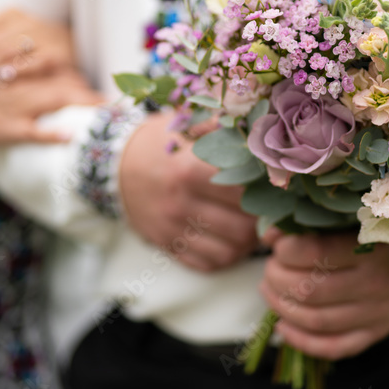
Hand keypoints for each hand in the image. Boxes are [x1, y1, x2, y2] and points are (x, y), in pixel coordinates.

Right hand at [0, 69, 103, 146]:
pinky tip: (71, 135)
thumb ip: (14, 69)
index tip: (113, 86)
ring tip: (111, 115)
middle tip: (124, 102)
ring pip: (54, 102)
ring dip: (83, 108)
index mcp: (17, 70)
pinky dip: (50, 133)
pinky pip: (30, 131)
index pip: (58, 69)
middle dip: (93, 94)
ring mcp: (11, 105)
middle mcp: (18, 83)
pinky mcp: (2, 128)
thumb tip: (41, 69)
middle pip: (64, 83)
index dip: (84, 78)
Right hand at [119, 113, 259, 272]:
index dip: (266, 191)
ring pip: (229, 251)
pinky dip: (226, 256)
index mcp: (188, 171)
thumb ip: (221, 125)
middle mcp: (180, 205)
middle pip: (242, 228)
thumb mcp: (185, 124)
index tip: (273, 186)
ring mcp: (172, 229)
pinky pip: (208, 264)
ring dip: (248, 242)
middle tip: (269, 210)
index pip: (245, 192)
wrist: (115, 166)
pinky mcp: (167, 245)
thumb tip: (258, 128)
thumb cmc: (158, 142)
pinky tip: (230, 238)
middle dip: (262, 222)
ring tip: (252, 225)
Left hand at [259, 231, 388, 360]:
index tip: (277, 245)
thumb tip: (269, 234)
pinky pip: (331, 347)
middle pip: (310, 290)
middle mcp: (376, 283)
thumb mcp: (349, 223)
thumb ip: (310, 224)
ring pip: (316, 321)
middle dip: (277, 279)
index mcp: (371, 247)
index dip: (285, 250)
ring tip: (269, 291)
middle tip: (270, 269)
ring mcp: (376, 314)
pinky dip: (300, 341)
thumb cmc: (371, 241)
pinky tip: (282, 327)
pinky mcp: (373, 336)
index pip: (315, 253)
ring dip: (281, 307)